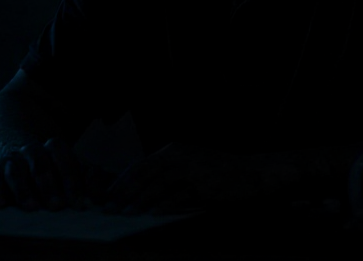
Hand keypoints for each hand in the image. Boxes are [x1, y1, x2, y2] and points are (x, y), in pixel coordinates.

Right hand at [0, 138, 105, 210]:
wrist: (18, 152)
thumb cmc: (53, 170)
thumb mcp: (73, 169)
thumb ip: (89, 179)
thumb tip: (100, 196)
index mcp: (52, 148)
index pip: (61, 153)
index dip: (69, 176)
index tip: (76, 201)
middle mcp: (30, 151)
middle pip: (38, 161)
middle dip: (48, 184)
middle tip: (56, 206)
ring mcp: (10, 161)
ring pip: (14, 170)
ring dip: (23, 189)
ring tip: (31, 207)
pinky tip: (0, 205)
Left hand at [102, 142, 288, 214]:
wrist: (253, 171)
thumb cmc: (219, 170)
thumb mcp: (191, 163)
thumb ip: (168, 171)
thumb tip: (140, 189)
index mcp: (175, 149)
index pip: (141, 164)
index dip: (123, 180)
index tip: (109, 195)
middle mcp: (181, 155)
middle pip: (145, 172)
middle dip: (125, 191)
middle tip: (111, 206)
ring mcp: (193, 168)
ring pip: (158, 183)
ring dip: (140, 199)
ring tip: (127, 212)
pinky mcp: (205, 184)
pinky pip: (180, 196)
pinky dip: (165, 205)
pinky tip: (153, 214)